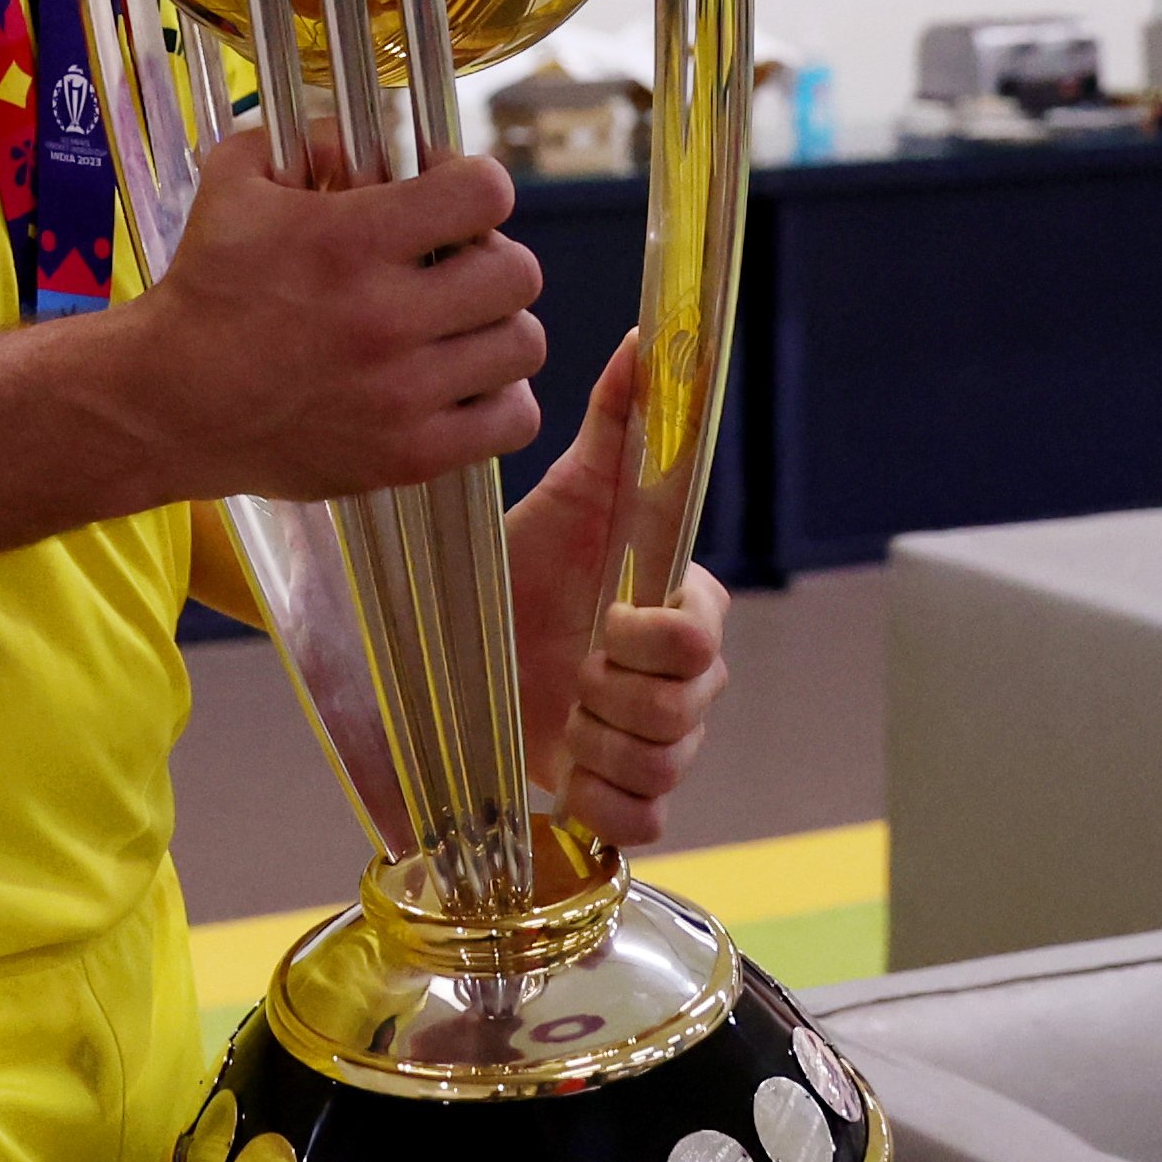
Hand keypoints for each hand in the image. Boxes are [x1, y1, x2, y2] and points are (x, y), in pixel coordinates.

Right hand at [124, 126, 544, 504]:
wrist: (167, 403)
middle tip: (454, 265)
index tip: (447, 196)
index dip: (474, 184)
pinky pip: (512, 420)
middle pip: (518, 272)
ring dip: (497, 327)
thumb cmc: (205, 288)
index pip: (483, 194)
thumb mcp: (235, 181)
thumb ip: (309, 136)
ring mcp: (402, 394)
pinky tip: (458, 383)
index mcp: (350, 242)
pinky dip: (498, 399)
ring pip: (523, 344)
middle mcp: (385, 318)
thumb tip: (369, 132)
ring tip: (457, 326)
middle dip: (491, 257)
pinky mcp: (408, 456)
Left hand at [503, 331, 730, 846]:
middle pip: (689, 711)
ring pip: (669, 766)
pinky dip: (602, 803)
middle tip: (566, 671)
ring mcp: (656, 743)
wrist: (457, 645)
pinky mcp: (621, 798)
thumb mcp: (568, 492)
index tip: (600, 625)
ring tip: (558, 714)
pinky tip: (563, 771)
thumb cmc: (521, 565)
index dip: (653, 641)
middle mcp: (683, 683)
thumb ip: (616, 419)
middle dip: (614, 695)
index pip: (704, 639)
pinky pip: (646, 822)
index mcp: (682, 611)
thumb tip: (643, 339)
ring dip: (601, 745)